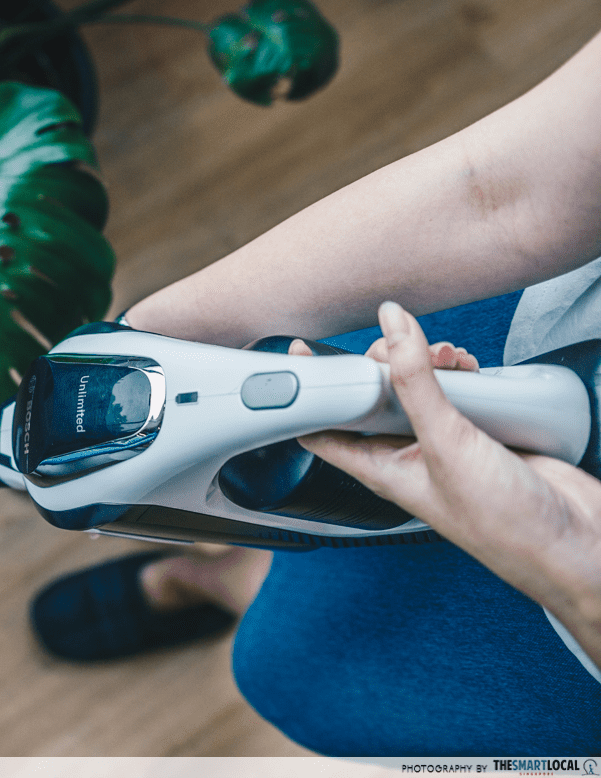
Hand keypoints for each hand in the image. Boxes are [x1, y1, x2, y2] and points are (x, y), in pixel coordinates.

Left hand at [294, 302, 600, 666]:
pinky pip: (460, 391)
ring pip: (418, 389)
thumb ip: (415, 382)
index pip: (322, 428)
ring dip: (425, 364)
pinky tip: (471, 369)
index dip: (308, 393)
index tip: (299, 354)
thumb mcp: (445, 443)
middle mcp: (408, 455)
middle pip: (373, 397)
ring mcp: (445, 442)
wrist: (575, 543)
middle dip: (381, 364)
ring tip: (443, 357)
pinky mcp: (482, 431)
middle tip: (398, 347)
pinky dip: (462, 373)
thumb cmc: (504, 526)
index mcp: (379, 469)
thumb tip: (393, 327)